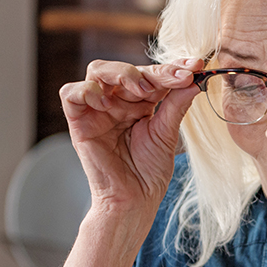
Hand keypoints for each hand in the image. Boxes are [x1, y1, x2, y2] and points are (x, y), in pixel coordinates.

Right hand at [59, 58, 201, 214]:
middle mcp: (117, 102)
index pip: (152, 75)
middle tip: (177, 77)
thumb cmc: (149, 172)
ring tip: (144, 90)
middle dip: (153, 70)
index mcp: (139, 103)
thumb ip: (175, 104)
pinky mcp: (79, 123)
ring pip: (98, 71)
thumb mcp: (167, 133)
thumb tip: (193, 78)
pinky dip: (87, 91)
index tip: (196, 66)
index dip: (173, 67)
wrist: (135, 200)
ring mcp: (97, 110)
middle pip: (127, 68)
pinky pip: (71, 94)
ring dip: (123, 73)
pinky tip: (108, 103)